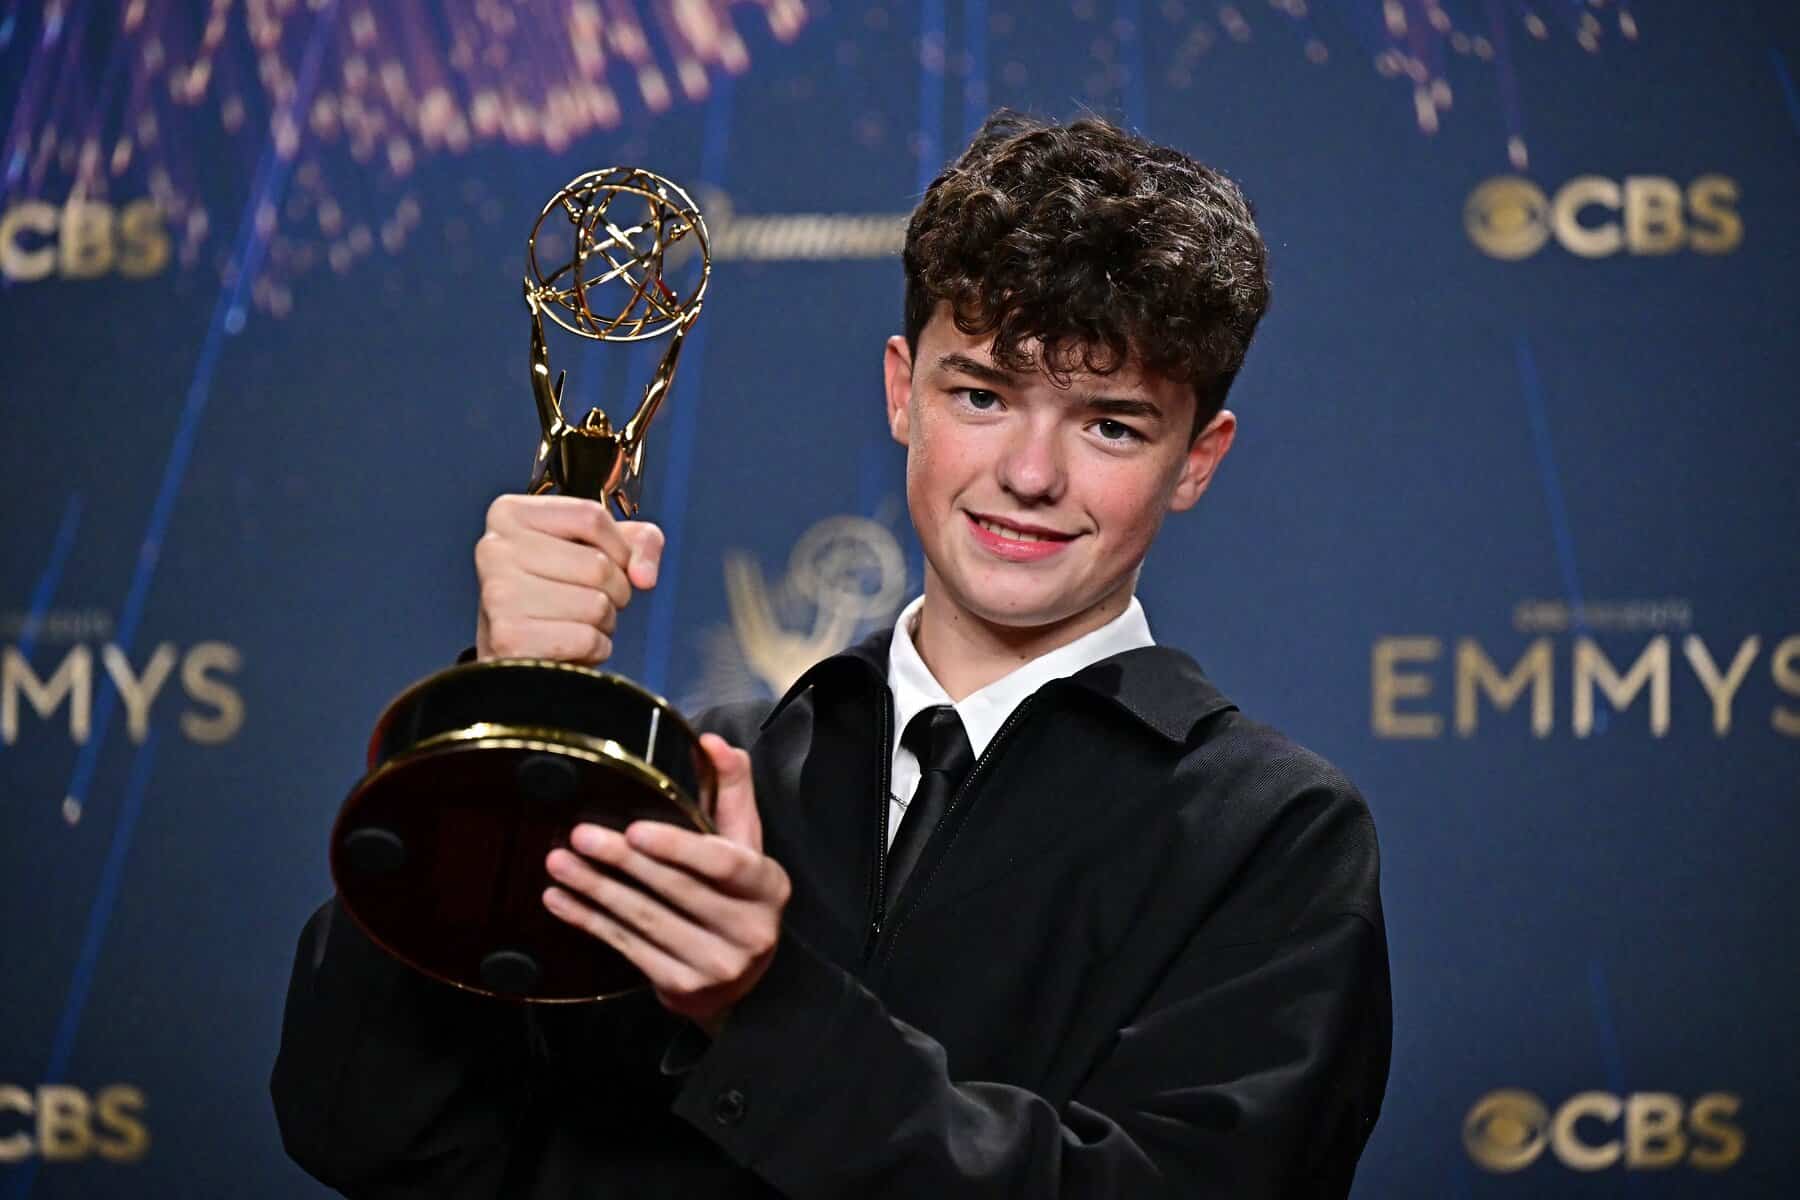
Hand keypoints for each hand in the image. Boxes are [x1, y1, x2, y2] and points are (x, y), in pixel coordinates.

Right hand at [474, 493, 663, 664]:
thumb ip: (640, 542)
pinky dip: (594, 648)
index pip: (591, 516)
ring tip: (576, 621)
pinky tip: (569, 644)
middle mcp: (495, 549)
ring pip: (596, 605)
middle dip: (614, 590)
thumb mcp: (602, 547)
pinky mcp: (509, 639)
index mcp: (511, 514)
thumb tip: (643, 575)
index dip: (619, 547)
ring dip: (603, 622)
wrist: (521, 647)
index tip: (613, 562)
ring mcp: (498, 594)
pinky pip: (587, 640)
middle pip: (598, 565)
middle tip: (589, 598)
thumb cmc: (557, 590)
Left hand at [542, 735, 788, 1034]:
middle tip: (580, 835)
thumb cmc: (736, 894)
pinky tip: (560, 900)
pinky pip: (628, 948)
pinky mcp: (683, 989)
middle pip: (677, 891)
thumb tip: (712, 742)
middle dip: (623, 862)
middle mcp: (750, 930)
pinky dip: (590, 922)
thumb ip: (731, 790)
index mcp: (768, 887)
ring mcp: (717, 965)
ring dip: (596, 890)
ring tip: (559, 862)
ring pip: (646, 920)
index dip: (678, 848)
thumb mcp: (745, 843)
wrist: (738, 979)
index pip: (724, 865)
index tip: (635, 829)